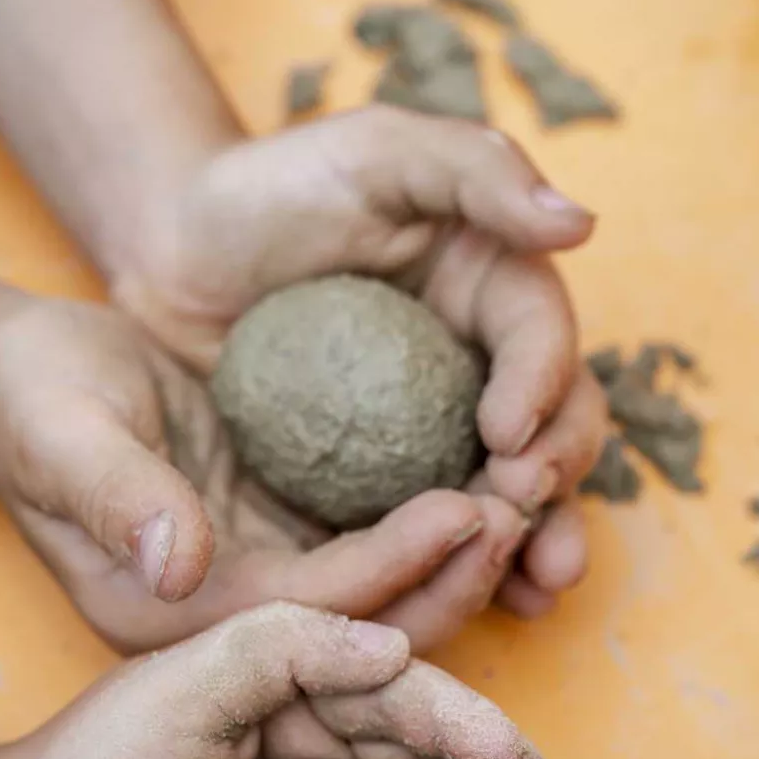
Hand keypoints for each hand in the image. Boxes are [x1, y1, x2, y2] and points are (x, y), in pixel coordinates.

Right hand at [0, 298, 531, 652]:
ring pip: (385, 596)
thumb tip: (177, 563)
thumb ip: (117, 496)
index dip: (398, 562)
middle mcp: (231, 618)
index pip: (314, 606)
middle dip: (454, 576)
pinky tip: (488, 474)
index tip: (474, 507)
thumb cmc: (37, 400)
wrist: (31, 382)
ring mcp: (262, 586)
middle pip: (367, 623)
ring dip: (459, 556)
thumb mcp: (61, 436)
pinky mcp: (283, 546)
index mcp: (177, 614)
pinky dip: (432, 525)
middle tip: (528, 506)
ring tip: (528, 491)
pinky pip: (374, 551)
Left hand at [111, 108, 608, 617]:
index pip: (541, 336)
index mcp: (493, 285)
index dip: (543, 385)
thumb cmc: (272, 188)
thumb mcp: (373, 152)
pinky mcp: (385, 484)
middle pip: (553, 425)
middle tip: (524, 508)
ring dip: (538, 539)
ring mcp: (437, 430)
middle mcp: (482, 364)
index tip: (510, 431)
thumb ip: (473, 170)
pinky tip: (491, 606)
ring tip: (541, 582)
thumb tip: (579, 222)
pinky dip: (467, 567)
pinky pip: (437, 531)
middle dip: (557, 474)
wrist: (179, 252)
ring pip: (513, 491)